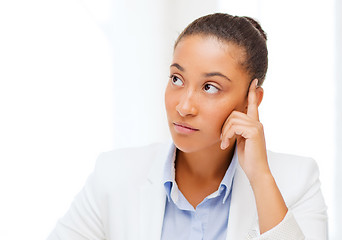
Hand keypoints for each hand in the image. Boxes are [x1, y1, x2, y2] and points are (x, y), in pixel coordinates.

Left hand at [221, 79, 287, 232]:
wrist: (256, 171)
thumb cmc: (248, 158)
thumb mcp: (240, 140)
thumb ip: (238, 130)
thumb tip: (231, 123)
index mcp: (254, 124)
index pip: (253, 104)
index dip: (252, 93)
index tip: (254, 81)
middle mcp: (257, 122)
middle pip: (233, 113)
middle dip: (224, 126)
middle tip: (223, 140)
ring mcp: (256, 126)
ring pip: (232, 119)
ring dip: (224, 133)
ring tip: (224, 144)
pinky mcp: (254, 131)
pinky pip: (233, 127)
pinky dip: (227, 136)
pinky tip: (226, 145)